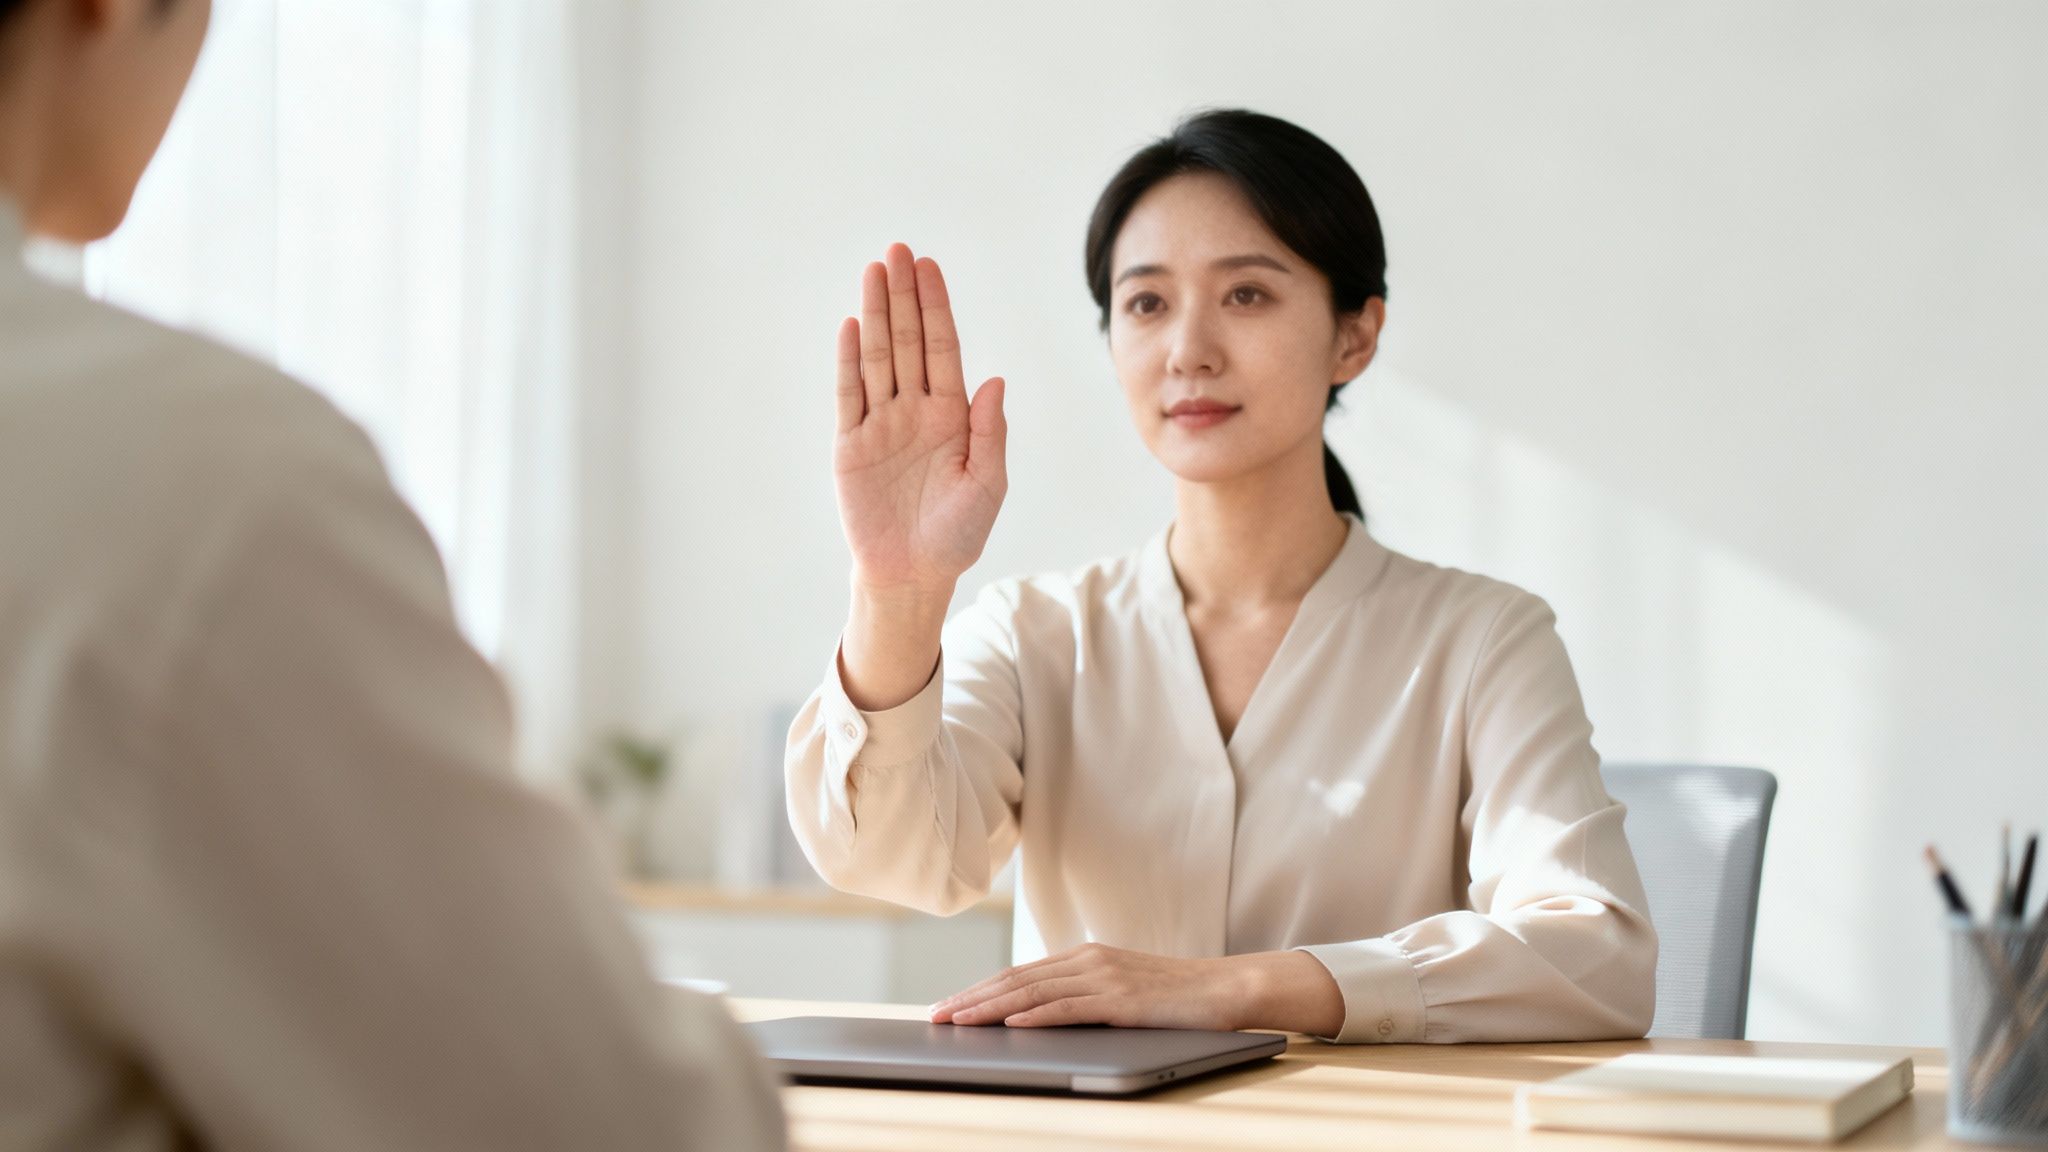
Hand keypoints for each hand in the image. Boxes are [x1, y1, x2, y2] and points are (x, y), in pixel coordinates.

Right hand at [834, 243, 1006, 596]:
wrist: (912, 573)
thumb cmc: (957, 534)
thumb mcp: (986, 484)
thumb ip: (990, 433)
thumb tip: (994, 380)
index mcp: (952, 415)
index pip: (942, 349)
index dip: (935, 308)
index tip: (928, 267)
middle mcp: (915, 410)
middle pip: (907, 341)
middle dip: (903, 296)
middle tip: (897, 250)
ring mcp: (881, 424)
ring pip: (878, 357)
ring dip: (876, 314)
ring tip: (874, 272)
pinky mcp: (851, 444)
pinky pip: (850, 394)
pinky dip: (850, 360)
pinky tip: (852, 325)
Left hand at [928, 943, 1342, 1034]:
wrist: (1228, 989)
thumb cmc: (1176, 999)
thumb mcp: (1121, 993)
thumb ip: (1084, 998)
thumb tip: (1039, 1017)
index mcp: (1086, 957)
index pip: (1020, 974)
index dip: (980, 989)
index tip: (949, 1005)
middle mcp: (1090, 960)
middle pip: (1017, 980)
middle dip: (972, 998)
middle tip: (936, 1016)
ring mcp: (1105, 977)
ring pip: (1033, 992)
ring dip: (989, 1007)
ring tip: (958, 1021)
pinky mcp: (1122, 999)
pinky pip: (1069, 1007)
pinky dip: (1035, 1014)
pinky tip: (1011, 1022)